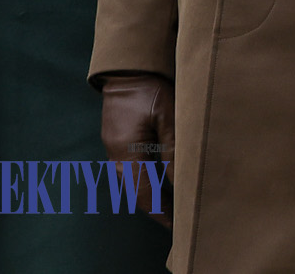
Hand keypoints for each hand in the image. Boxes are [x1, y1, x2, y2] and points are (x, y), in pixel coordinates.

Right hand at [98, 72, 174, 228]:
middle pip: (136, 192)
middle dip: (155, 207)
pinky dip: (144, 181)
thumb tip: (180, 178)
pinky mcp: (116, 142)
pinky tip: (158, 182)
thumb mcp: (167, 116)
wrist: (126, 70)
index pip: (145, 193)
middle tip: (176, 218)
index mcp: (127, 153)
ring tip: (171, 204)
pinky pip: (130, 171)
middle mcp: (116, 157)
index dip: (160, 211)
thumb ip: (173, 148)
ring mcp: (114, 150)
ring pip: (132, 183)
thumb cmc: (148, 89)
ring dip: (150, 195)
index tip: (175, 224)